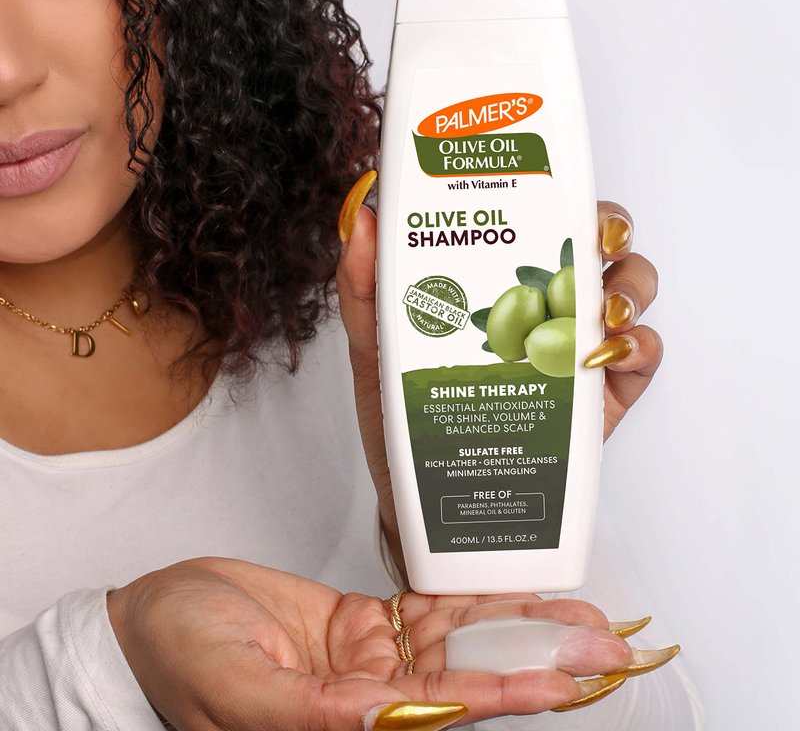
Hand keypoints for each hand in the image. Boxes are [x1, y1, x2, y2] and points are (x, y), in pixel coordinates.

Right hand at [107, 556, 638, 729]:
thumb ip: (313, 712)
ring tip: (575, 617)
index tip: (563, 680)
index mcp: (344, 725)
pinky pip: (427, 610)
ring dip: (515, 626)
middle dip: (535, 658)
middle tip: (600, 646)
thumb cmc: (180, 651)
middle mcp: (368, 698)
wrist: (157, 610)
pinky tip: (511, 596)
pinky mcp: (363, 624)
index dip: (506, 693)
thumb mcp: (239, 689)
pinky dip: (471, 601)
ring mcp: (369, 659)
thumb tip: (385, 718)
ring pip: (458, 641)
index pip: (442, 712)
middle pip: (468, 677)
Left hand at [336, 174, 661, 570]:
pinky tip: (603, 355)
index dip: (560, 197)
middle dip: (610, 231)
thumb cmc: (405, 417)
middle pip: (600, 244)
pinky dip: (638, 346)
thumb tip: (361, 220)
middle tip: (593, 243)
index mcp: (499, 284)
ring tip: (601, 309)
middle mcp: (546, 305)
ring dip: (630, 286)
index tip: (556, 190)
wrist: (429, 497)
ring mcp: (578, 348)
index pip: (540, 221)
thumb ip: (365, 287)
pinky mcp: (603, 395)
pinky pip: (642, 356)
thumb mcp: (377, 348)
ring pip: (631, 290)